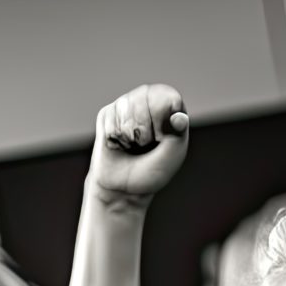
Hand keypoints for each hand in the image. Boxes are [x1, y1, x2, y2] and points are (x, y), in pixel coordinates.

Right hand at [89, 85, 189, 204]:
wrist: (121, 189)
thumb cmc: (150, 172)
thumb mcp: (171, 156)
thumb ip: (178, 135)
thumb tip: (178, 116)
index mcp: (169, 108)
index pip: (167, 97)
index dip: (161, 117)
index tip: (159, 138)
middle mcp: (148, 101)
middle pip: (145, 96)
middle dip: (145, 126)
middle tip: (144, 144)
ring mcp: (127, 105)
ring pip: (126, 105)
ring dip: (129, 132)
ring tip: (130, 145)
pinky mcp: (107, 114)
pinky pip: (110, 117)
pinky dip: (114, 135)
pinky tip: (117, 144)